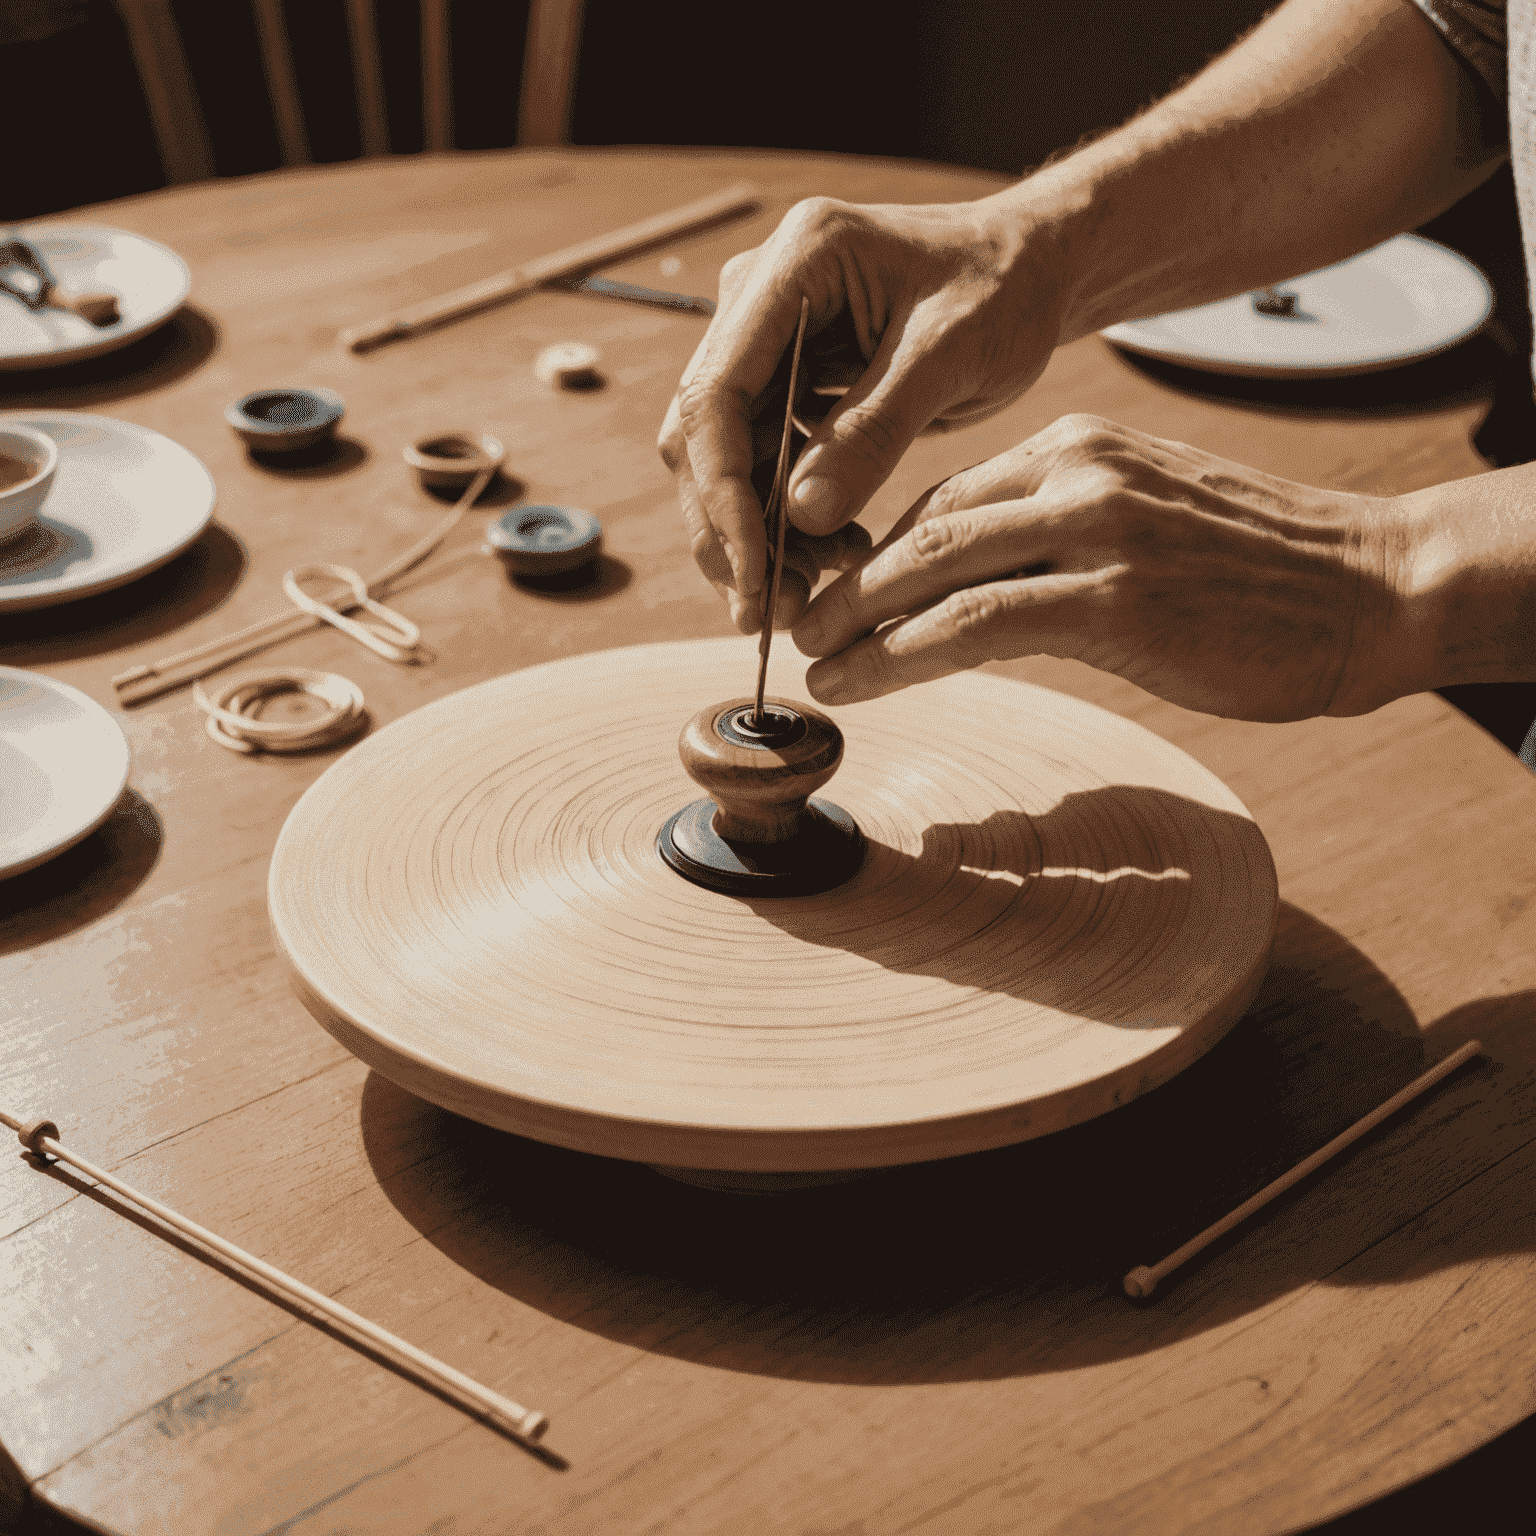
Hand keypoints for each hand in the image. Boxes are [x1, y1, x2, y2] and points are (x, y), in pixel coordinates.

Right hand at [657, 192, 1064, 632]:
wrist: (1029, 270)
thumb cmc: (1004, 291)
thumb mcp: (952, 357)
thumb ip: (875, 431)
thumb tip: (800, 515)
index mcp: (794, 262)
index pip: (715, 394)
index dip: (723, 493)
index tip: (753, 574)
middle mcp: (760, 297)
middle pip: (703, 435)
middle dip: (730, 530)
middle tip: (769, 613)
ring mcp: (765, 340)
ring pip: (725, 460)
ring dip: (757, 537)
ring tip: (811, 594)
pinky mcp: (784, 379)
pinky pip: (763, 463)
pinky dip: (788, 520)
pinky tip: (837, 552)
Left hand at [791, 414, 1427, 722]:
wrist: (1368, 587)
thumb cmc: (1254, 569)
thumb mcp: (1144, 520)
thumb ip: (1059, 536)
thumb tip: (974, 589)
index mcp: (1077, 449)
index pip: (944, 501)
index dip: (873, 556)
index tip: (831, 599)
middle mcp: (1076, 474)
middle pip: (920, 529)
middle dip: (841, 586)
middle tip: (795, 632)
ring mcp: (1095, 530)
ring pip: (931, 570)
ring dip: (854, 623)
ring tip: (813, 666)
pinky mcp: (1113, 598)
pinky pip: (973, 622)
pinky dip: (900, 656)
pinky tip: (859, 684)